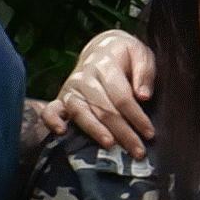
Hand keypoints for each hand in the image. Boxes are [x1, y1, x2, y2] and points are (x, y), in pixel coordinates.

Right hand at [47, 26, 156, 155]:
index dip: (136, 116)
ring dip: (96, 131)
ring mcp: (71, 88)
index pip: (121, 96)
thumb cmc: (124, 55)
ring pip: (81, 112)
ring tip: (109, 144)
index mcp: (105, 64)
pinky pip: (51, 110)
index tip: (149, 133)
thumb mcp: (140, 54)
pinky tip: (61, 132)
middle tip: (138, 151)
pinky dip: (52, 121)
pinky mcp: (62, 98)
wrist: (101, 49)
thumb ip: (144, 72)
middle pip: (104, 108)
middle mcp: (85, 77)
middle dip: (123, 132)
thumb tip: (143, 96)